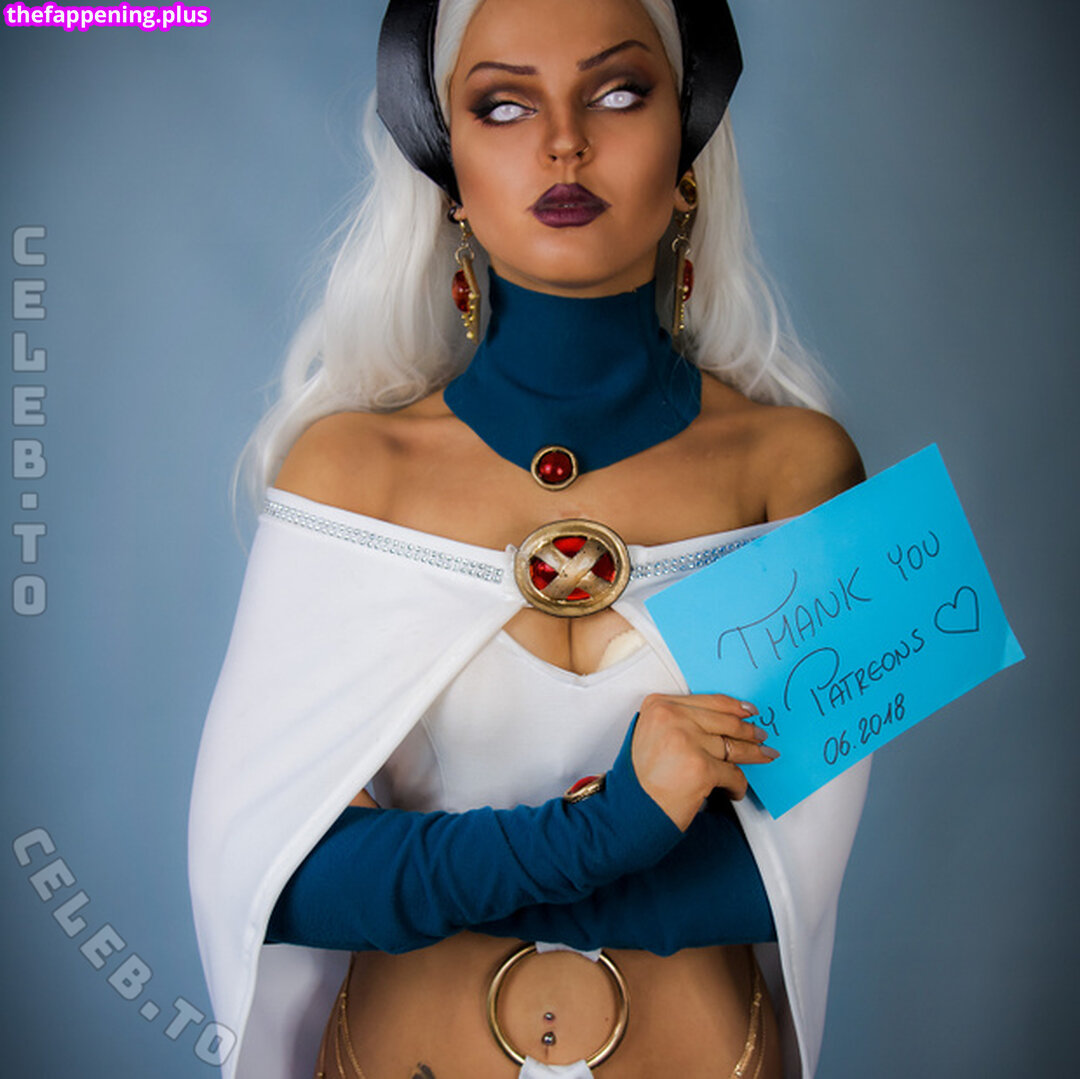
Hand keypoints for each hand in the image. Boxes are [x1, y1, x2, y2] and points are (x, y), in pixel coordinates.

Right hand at [631, 693, 777, 830]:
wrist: (631, 810)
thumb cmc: (641, 778)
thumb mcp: (652, 735)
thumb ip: (680, 722)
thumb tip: (723, 721)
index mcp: (659, 705)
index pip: (709, 700)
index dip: (734, 707)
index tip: (748, 711)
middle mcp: (672, 718)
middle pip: (725, 721)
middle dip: (749, 731)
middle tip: (761, 737)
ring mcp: (687, 742)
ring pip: (733, 747)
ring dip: (752, 755)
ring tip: (763, 757)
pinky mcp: (700, 768)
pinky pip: (733, 774)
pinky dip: (737, 785)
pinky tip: (734, 790)